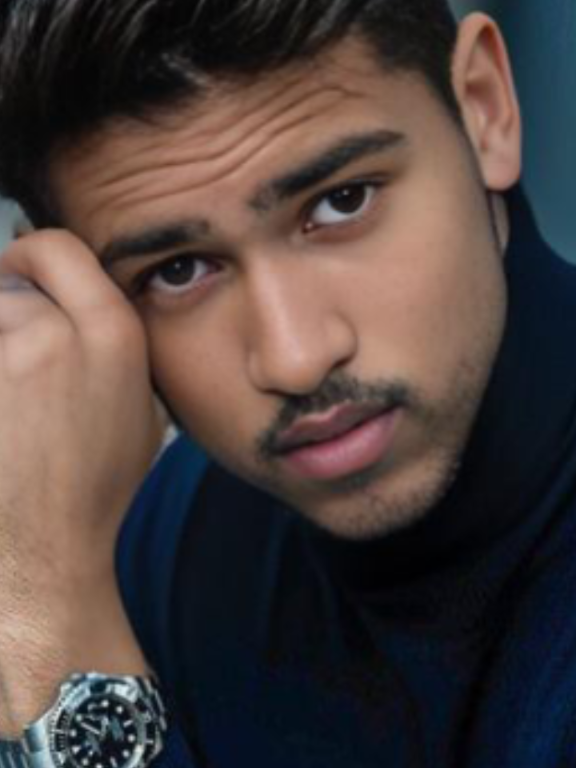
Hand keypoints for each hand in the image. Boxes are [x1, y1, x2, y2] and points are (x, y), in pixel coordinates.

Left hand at [0, 230, 163, 731]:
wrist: (41, 547)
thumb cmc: (93, 483)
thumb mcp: (140, 406)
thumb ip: (110, 338)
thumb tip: (74, 291)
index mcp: (114, 335)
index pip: (56, 247)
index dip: (34, 259)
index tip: (23, 277)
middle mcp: (56, 337)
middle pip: (8, 286)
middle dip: (10, 315)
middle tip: (20, 366)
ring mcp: (2, 362)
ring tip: (11, 405)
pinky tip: (4, 416)